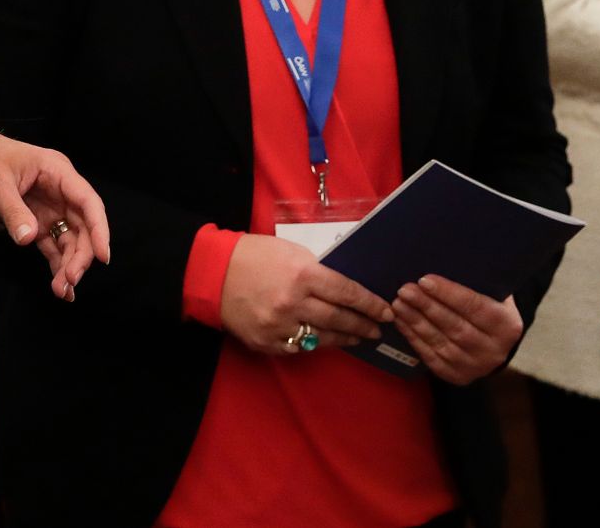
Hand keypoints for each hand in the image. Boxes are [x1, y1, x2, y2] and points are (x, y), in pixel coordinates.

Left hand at [0, 128, 110, 299]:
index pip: (87, 201)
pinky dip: (57, 263)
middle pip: (83, 224)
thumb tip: (28, 239)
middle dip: (80, 254)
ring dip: (69, 263)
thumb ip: (13, 211)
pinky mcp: (39, 220)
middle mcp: (60, 190)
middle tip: (70, 281)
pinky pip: (54, 244)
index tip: (102, 256)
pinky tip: (59, 284)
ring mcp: (51, 207)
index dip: (99, 228)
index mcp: (57, 171)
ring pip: (70, 238)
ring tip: (62, 290)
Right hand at [219, 234, 392, 356]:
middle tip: (379, 329)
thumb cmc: (255, 255)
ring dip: (344, 338)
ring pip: (322, 338)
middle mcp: (294, 303)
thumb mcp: (291, 252)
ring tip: (358, 337)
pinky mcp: (266, 343)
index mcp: (303, 274)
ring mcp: (279, 327)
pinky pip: (298, 348)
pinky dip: (313, 344)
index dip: (370, 304)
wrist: (213, 274)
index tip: (386, 311)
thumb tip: (343, 289)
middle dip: (363, 324)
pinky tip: (324, 340)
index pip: (347, 293)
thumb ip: (317, 271)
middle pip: (339, 318)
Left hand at [392, 275, 522, 385]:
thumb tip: (446, 256)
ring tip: (398, 304)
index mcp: (507, 325)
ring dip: (415, 322)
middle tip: (405, 290)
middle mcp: (494, 350)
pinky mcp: (457, 376)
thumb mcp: (494, 293)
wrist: (495, 343)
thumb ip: (478, 281)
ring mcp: (475, 366)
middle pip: (455, 326)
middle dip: (427, 306)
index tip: (425, 280)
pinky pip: (431, 357)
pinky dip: (414, 338)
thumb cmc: (490, 306)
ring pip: (440, 342)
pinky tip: (401, 322)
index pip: (475, 307)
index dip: (449, 293)